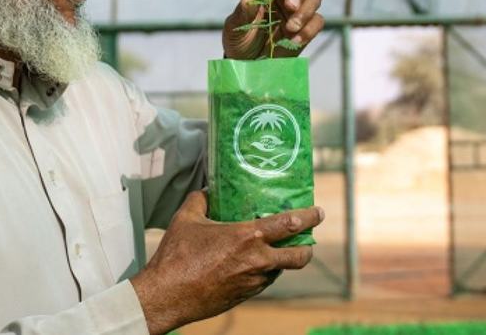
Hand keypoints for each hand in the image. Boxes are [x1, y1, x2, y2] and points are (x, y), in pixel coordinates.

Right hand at [129, 191, 324, 334]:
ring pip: (280, 271)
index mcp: (248, 237)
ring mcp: (253, 282)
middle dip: (308, 247)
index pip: (290, 224)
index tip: (318, 212)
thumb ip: (201, 199)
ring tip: (274, 250)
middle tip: (307, 238)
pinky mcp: (245, 296)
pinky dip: (263, 272)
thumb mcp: (186, 219)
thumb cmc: (176, 256)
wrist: (168, 295)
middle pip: (299, 256)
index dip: (309, 217)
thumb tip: (208, 190)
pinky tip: (250, 264)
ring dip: (281, 261)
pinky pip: (262, 282)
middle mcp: (258, 261)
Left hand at [223, 0, 323, 59]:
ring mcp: (297, 11)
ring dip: (306, 10)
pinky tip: (295, 39)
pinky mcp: (307, 28)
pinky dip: (310, 29)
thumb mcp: (235, 26)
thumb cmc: (239, 39)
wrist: (248, 65)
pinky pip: (318, 20)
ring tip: (291, 27)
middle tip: (290, 6)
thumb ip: (243, 12)